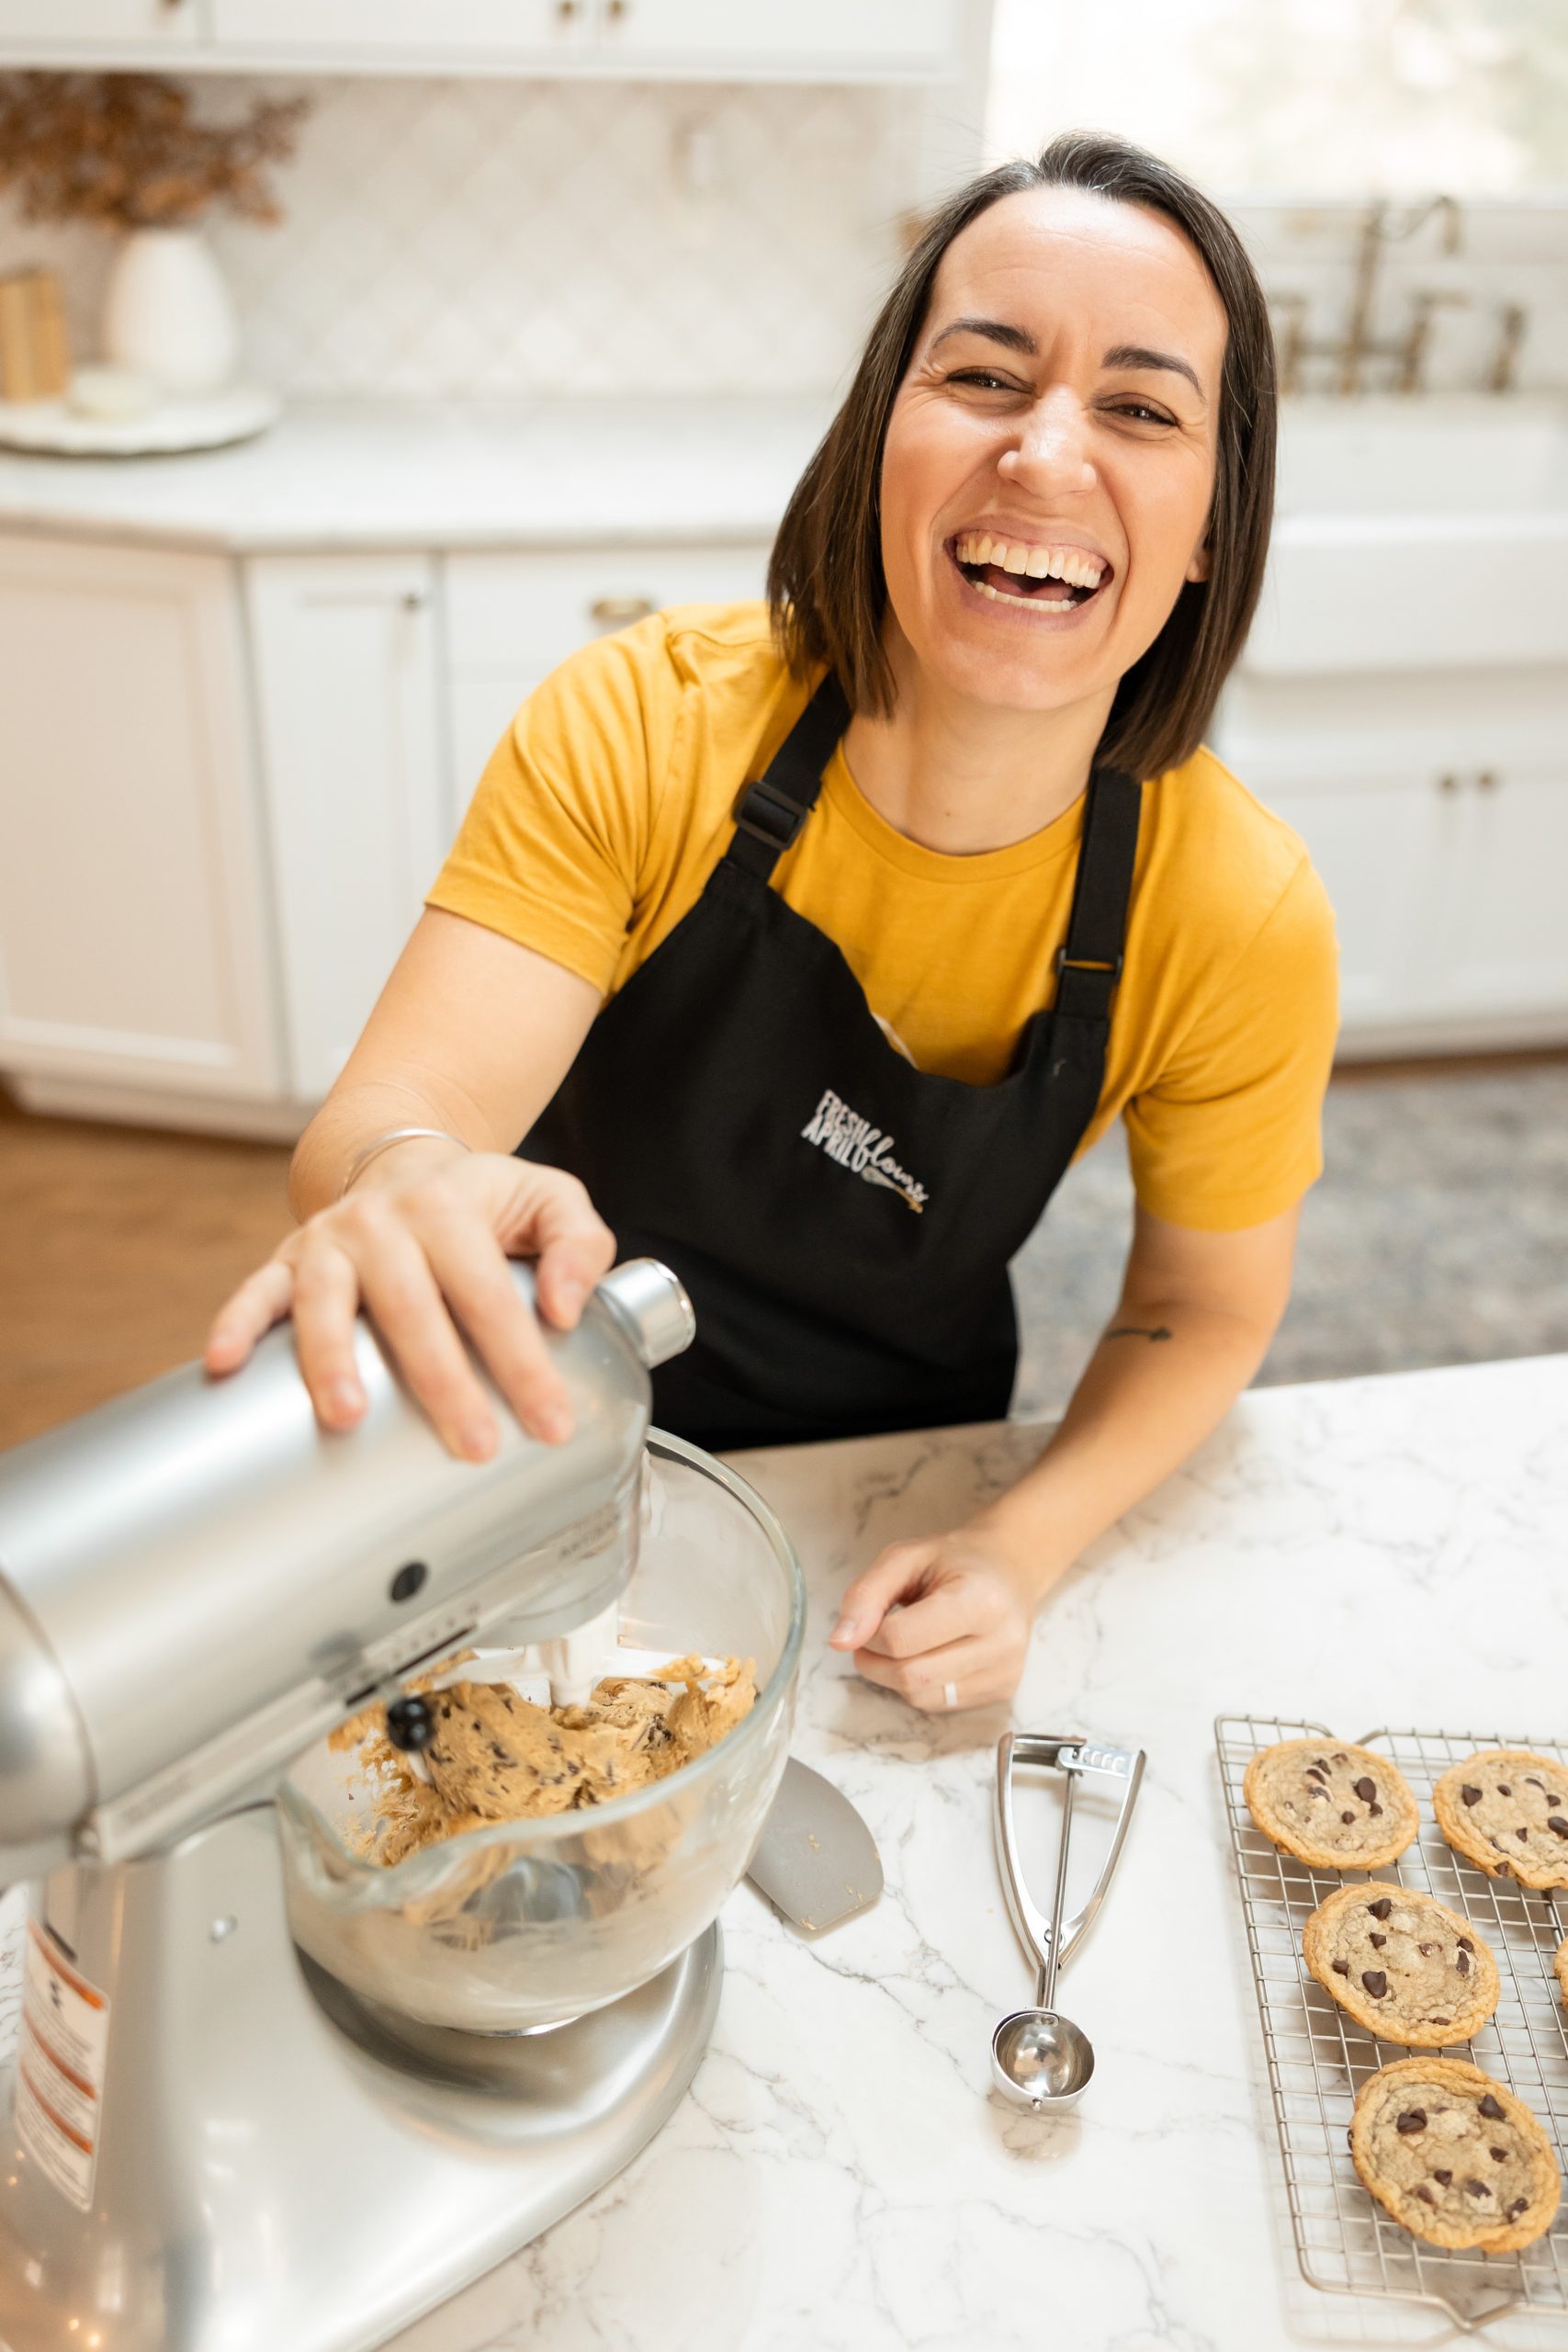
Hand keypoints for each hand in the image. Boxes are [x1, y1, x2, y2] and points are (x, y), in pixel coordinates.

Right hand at [203, 1145, 615, 1460]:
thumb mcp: (549, 1200)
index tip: (549, 1423)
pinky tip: (223, 1364)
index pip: (490, 1296)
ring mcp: (331, 1241)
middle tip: (474, 1445)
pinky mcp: (289, 1260)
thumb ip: (578, 1245)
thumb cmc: (482, 1198)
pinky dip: (237, 1325)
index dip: (522, 1362)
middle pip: (413, 1310)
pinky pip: (256, 1293)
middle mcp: (384, 1221)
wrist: (399, 1159)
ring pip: (327, 1302)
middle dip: (443, 1384)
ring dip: (331, 1360)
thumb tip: (566, 1309)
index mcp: (450, 1207)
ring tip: (347, 1417)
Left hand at [827, 1527, 1041, 1711]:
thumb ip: (866, 1595)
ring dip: (893, 1675)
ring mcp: (1006, 1671)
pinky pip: (938, 1704)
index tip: (870, 1617)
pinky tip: (929, 1653)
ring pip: (921, 1697)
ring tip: (902, 1642)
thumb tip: (839, 1642)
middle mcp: (1002, 1642)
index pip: (901, 1640)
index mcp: (980, 1601)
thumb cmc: (955, 1560)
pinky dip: (919, 1684)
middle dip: (876, 1660)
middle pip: (910, 1676)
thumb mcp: (904, 1557)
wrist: (1010, 1568)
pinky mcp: (1003, 1691)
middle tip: (872, 1635)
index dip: (870, 1633)